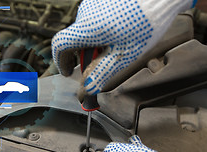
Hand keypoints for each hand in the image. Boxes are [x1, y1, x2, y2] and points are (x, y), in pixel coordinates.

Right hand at [52, 0, 196, 94]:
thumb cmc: (146, 22)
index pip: (60, 45)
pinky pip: (93, 18)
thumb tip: (86, 88)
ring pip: (84, 29)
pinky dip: (99, 30)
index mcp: (87, 28)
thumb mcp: (124, 56)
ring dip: (93, 42)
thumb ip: (101, 73)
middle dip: (84, 55)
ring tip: (116, 45)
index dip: (61, 62)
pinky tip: (118, 32)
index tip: (69, 72)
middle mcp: (85, 12)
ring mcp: (92, 3)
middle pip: (73, 39)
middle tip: (101, 63)